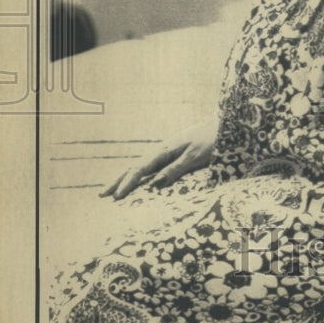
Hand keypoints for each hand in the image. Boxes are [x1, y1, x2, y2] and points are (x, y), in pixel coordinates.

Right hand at [100, 122, 214, 199]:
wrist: (221, 125)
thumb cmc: (211, 140)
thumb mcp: (195, 156)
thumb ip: (175, 169)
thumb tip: (154, 183)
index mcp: (164, 150)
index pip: (140, 168)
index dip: (127, 184)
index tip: (116, 197)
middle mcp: (161, 150)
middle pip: (135, 166)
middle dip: (118, 181)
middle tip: (102, 195)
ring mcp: (166, 151)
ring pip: (140, 165)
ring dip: (125, 177)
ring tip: (113, 189)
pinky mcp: (172, 153)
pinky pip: (150, 166)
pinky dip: (138, 174)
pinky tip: (136, 180)